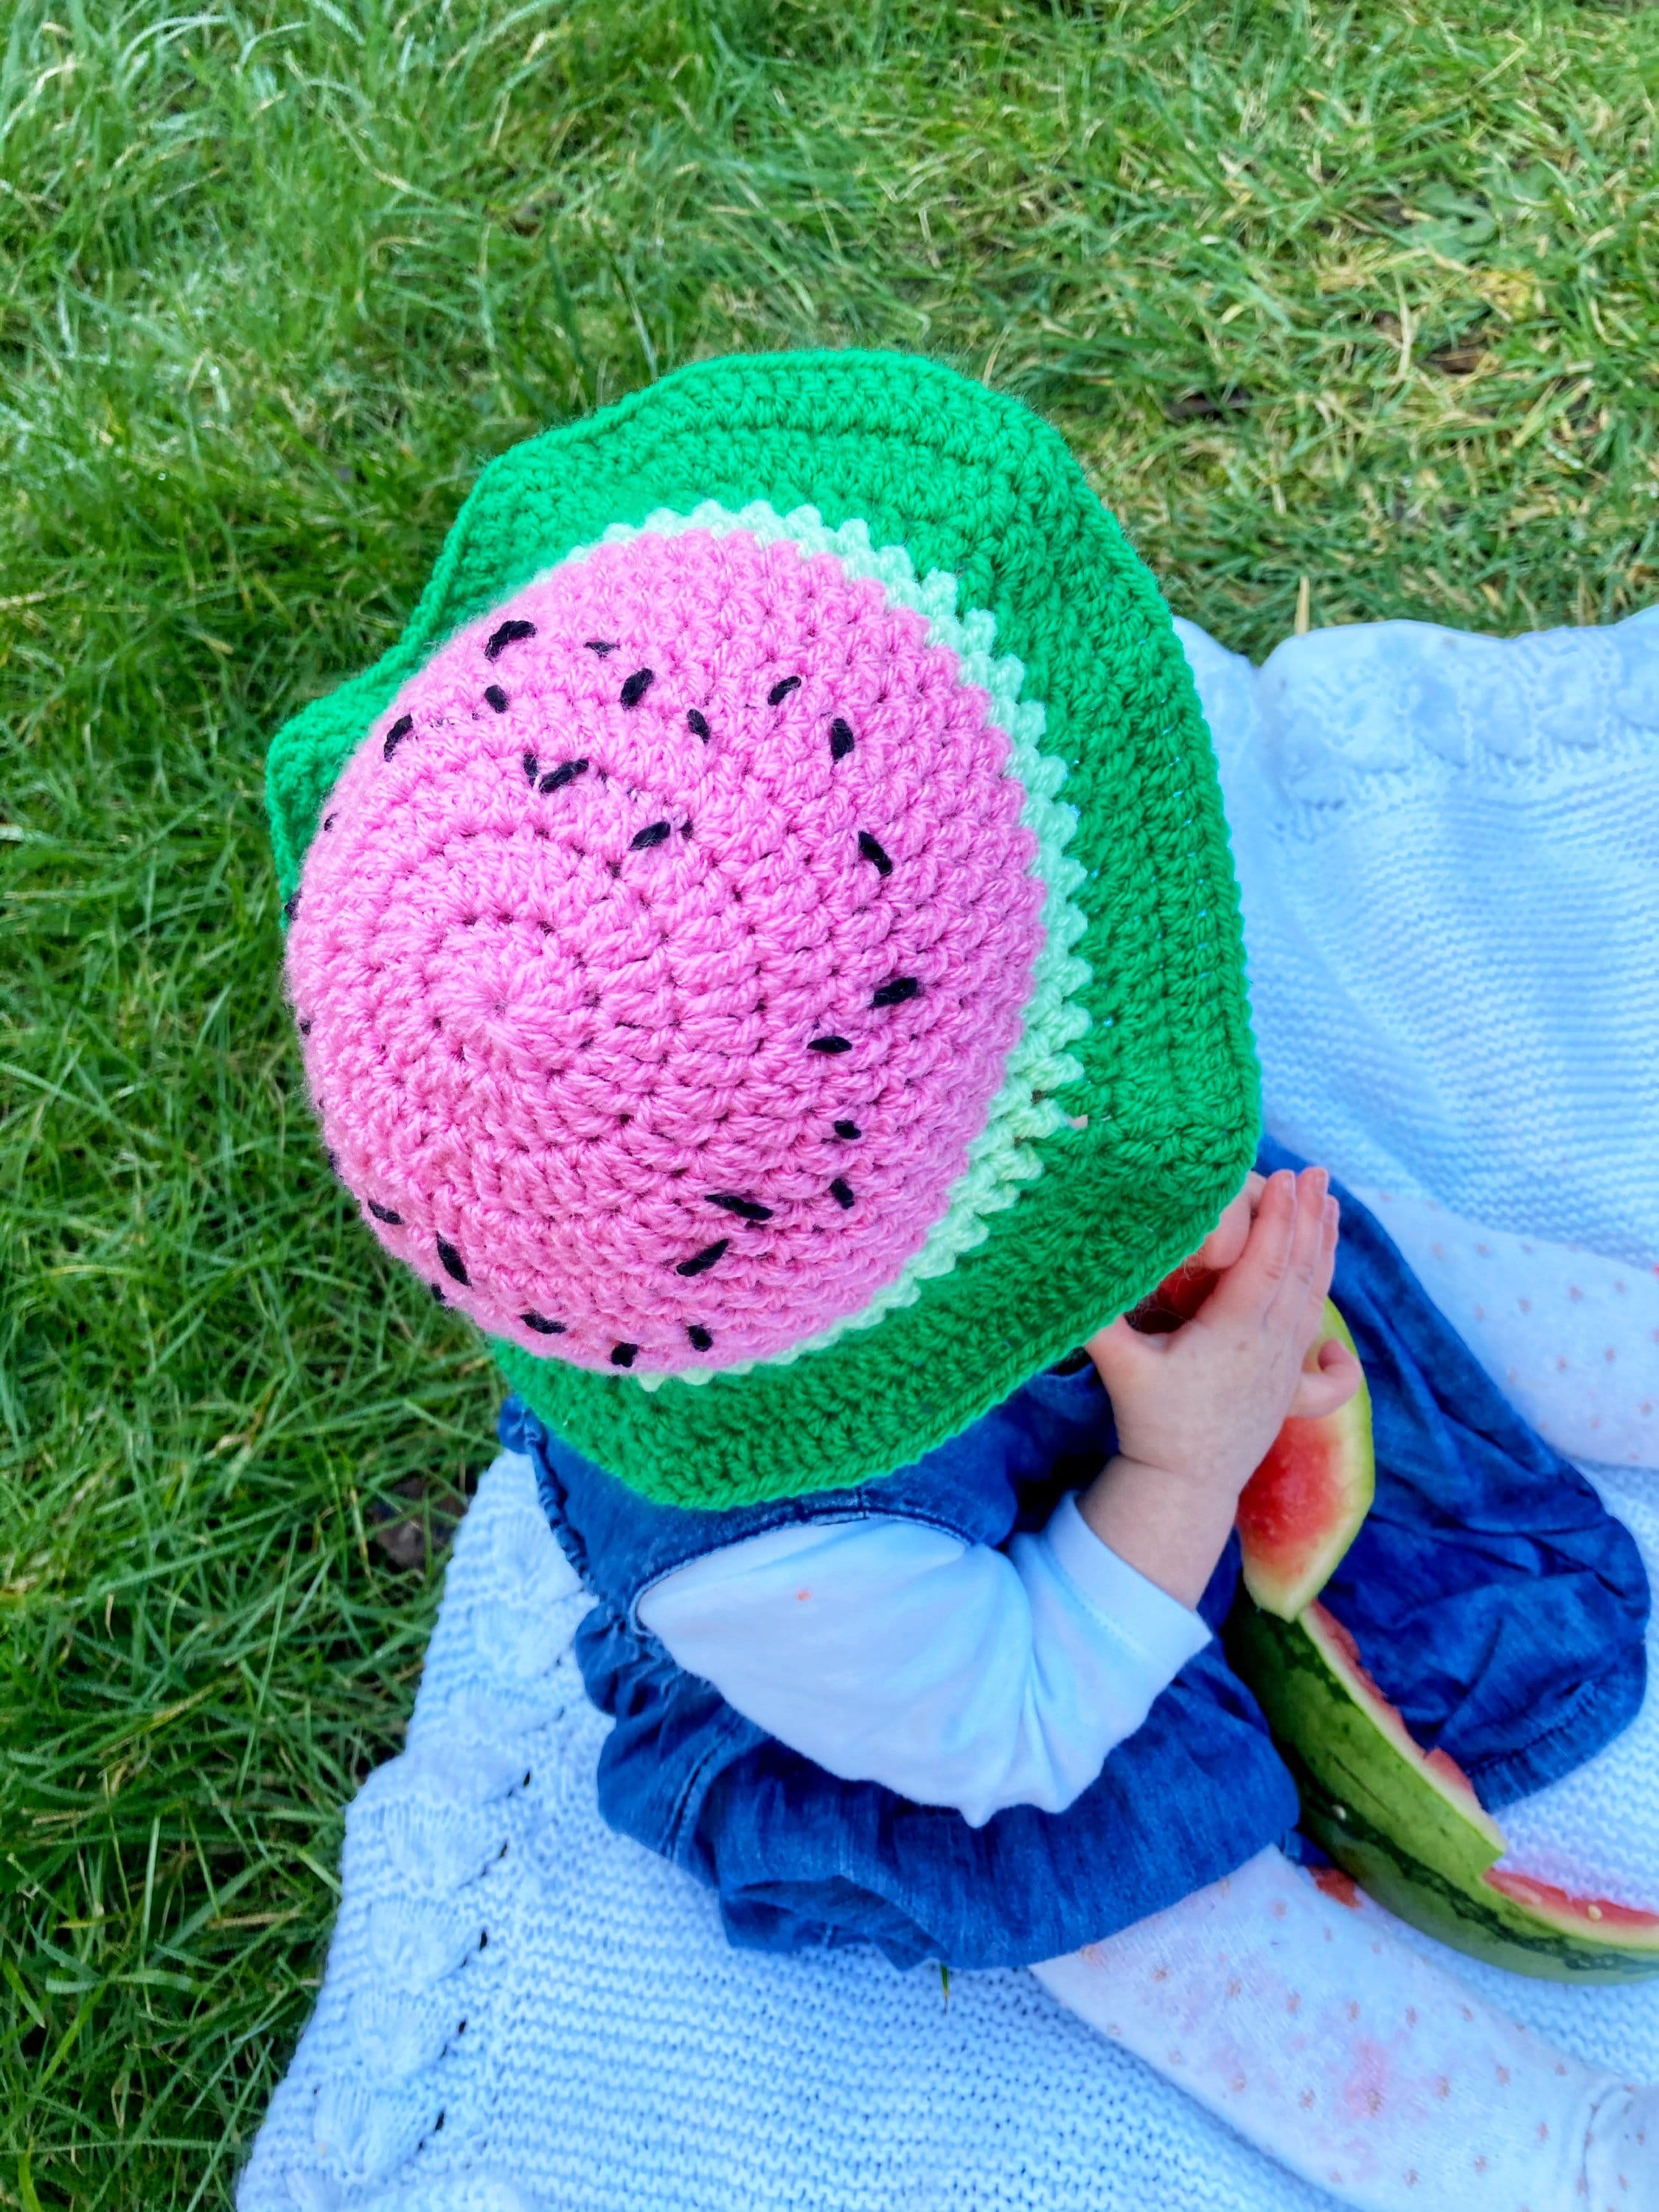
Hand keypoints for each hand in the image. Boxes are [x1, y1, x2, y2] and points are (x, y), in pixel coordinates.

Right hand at [1077, 1168, 1361, 1605]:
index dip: (1278, 1218)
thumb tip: (1067, 1271)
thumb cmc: (1151, 1423)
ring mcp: (1286, 1370)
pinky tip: (1341, 1330)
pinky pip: (1322, 1354)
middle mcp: (1271, 1346)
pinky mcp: (1290, 1394)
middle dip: (1308, 1218)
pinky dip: (1335, 1329)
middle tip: (1316, 1174)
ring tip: (1331, 1206)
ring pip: (1314, 1300)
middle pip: (1299, 1272)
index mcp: (1235, 1333)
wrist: (1183, 1486)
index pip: (1266, 1264)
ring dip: (1325, 1250)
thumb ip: (1099, 1320)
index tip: (1284, 1177)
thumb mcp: (1121, 1368)